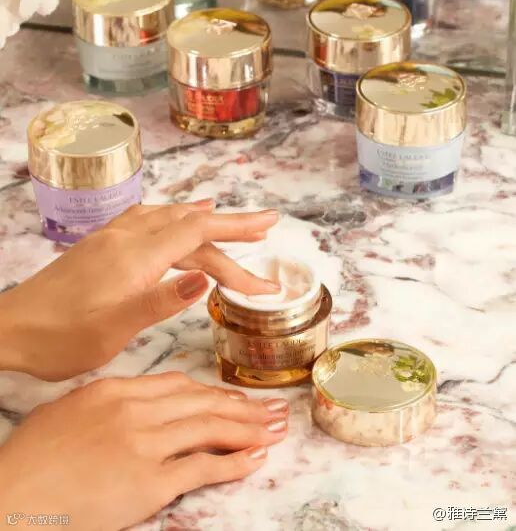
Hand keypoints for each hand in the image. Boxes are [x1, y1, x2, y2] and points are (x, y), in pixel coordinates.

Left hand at [0, 201, 279, 380]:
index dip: (236, 226)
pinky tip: (178, 221)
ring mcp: (112, 238)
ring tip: (231, 226)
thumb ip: (160, 300)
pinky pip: (149, 222)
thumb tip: (205, 279)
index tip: (269, 223)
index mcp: (135, 257)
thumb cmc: (59, 338)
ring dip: (204, 224)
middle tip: (265, 233)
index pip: (197, 232)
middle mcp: (126, 238)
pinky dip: (174, 220)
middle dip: (230, 230)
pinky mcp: (103, 245)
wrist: (10, 329)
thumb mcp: (113, 329)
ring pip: (170, 222)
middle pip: (189, 226)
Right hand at [0, 372, 288, 530]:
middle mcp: (135, 410)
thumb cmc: (31, 458)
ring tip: (274, 429)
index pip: (178, 385)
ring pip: (210, 427)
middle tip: (270, 409)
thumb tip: (137, 401)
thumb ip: (109, 402)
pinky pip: (202, 467)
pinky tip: (254, 459)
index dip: (212, 392)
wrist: (11, 496)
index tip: (233, 398)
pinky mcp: (149, 481)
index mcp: (116, 390)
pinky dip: (233, 462)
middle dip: (242, 406)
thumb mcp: (69, 412)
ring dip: (248, 429)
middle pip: (202, 402)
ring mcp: (145, 444)